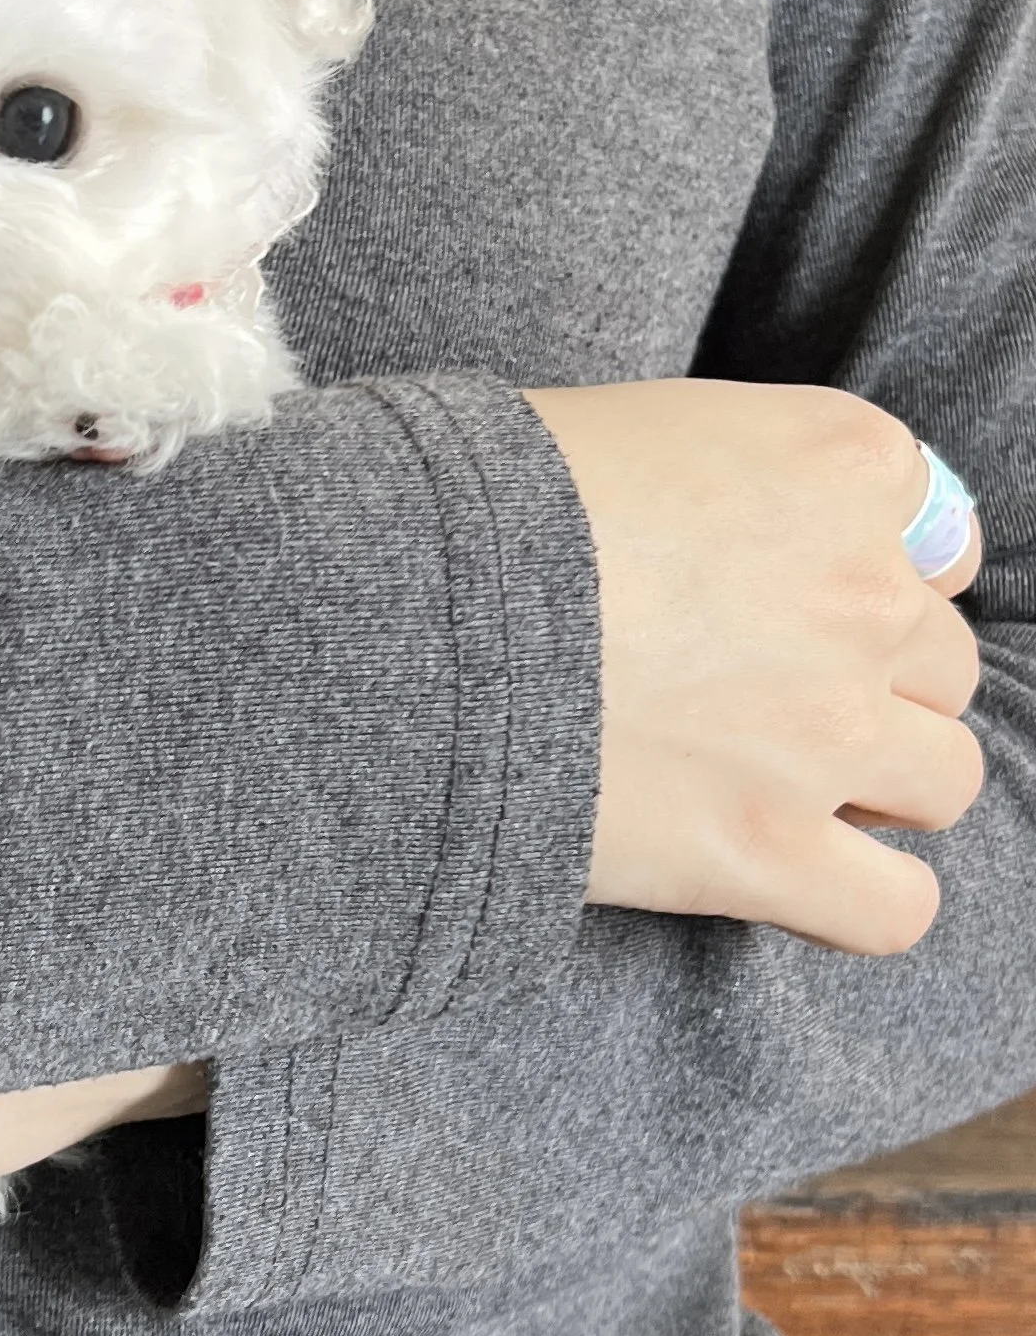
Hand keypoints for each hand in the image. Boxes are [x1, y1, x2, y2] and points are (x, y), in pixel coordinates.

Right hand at [525, 380, 982, 955]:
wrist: (390, 604)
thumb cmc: (478, 498)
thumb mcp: (631, 428)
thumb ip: (736, 475)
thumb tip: (740, 536)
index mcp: (836, 464)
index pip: (930, 535)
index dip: (860, 575)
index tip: (789, 599)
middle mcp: (862, 592)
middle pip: (938, 660)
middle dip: (866, 683)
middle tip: (755, 696)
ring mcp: (826, 729)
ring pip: (944, 779)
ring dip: (879, 787)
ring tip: (776, 786)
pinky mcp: (769, 850)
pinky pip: (895, 907)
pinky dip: (861, 901)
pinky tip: (797, 880)